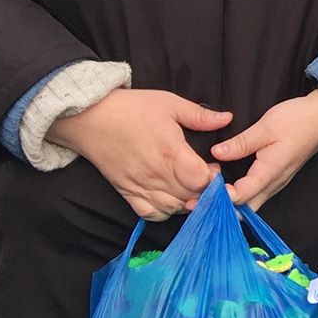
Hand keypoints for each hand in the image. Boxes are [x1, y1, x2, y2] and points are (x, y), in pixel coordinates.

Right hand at [47, 88, 230, 220]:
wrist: (91, 117)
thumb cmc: (131, 108)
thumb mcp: (170, 103)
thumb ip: (200, 115)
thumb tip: (227, 118)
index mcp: (171, 152)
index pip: (201, 180)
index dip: (213, 178)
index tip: (214, 168)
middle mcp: (157, 174)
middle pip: (190, 197)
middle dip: (204, 191)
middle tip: (205, 177)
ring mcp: (141, 186)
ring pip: (173, 209)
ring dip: (187, 203)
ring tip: (189, 187)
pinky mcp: (127, 192)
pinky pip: (149, 214)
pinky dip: (163, 212)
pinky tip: (169, 199)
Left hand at [209, 90, 317, 211]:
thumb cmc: (298, 120)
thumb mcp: (266, 127)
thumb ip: (241, 143)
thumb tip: (216, 153)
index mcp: (270, 172)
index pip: (241, 196)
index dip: (219, 197)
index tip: (200, 191)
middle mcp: (274, 183)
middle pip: (245, 209)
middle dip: (222, 209)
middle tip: (198, 202)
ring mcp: (276, 182)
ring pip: (250, 204)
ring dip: (229, 204)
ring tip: (207, 196)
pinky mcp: (276, 177)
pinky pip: (256, 196)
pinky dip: (239, 197)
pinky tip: (225, 188)